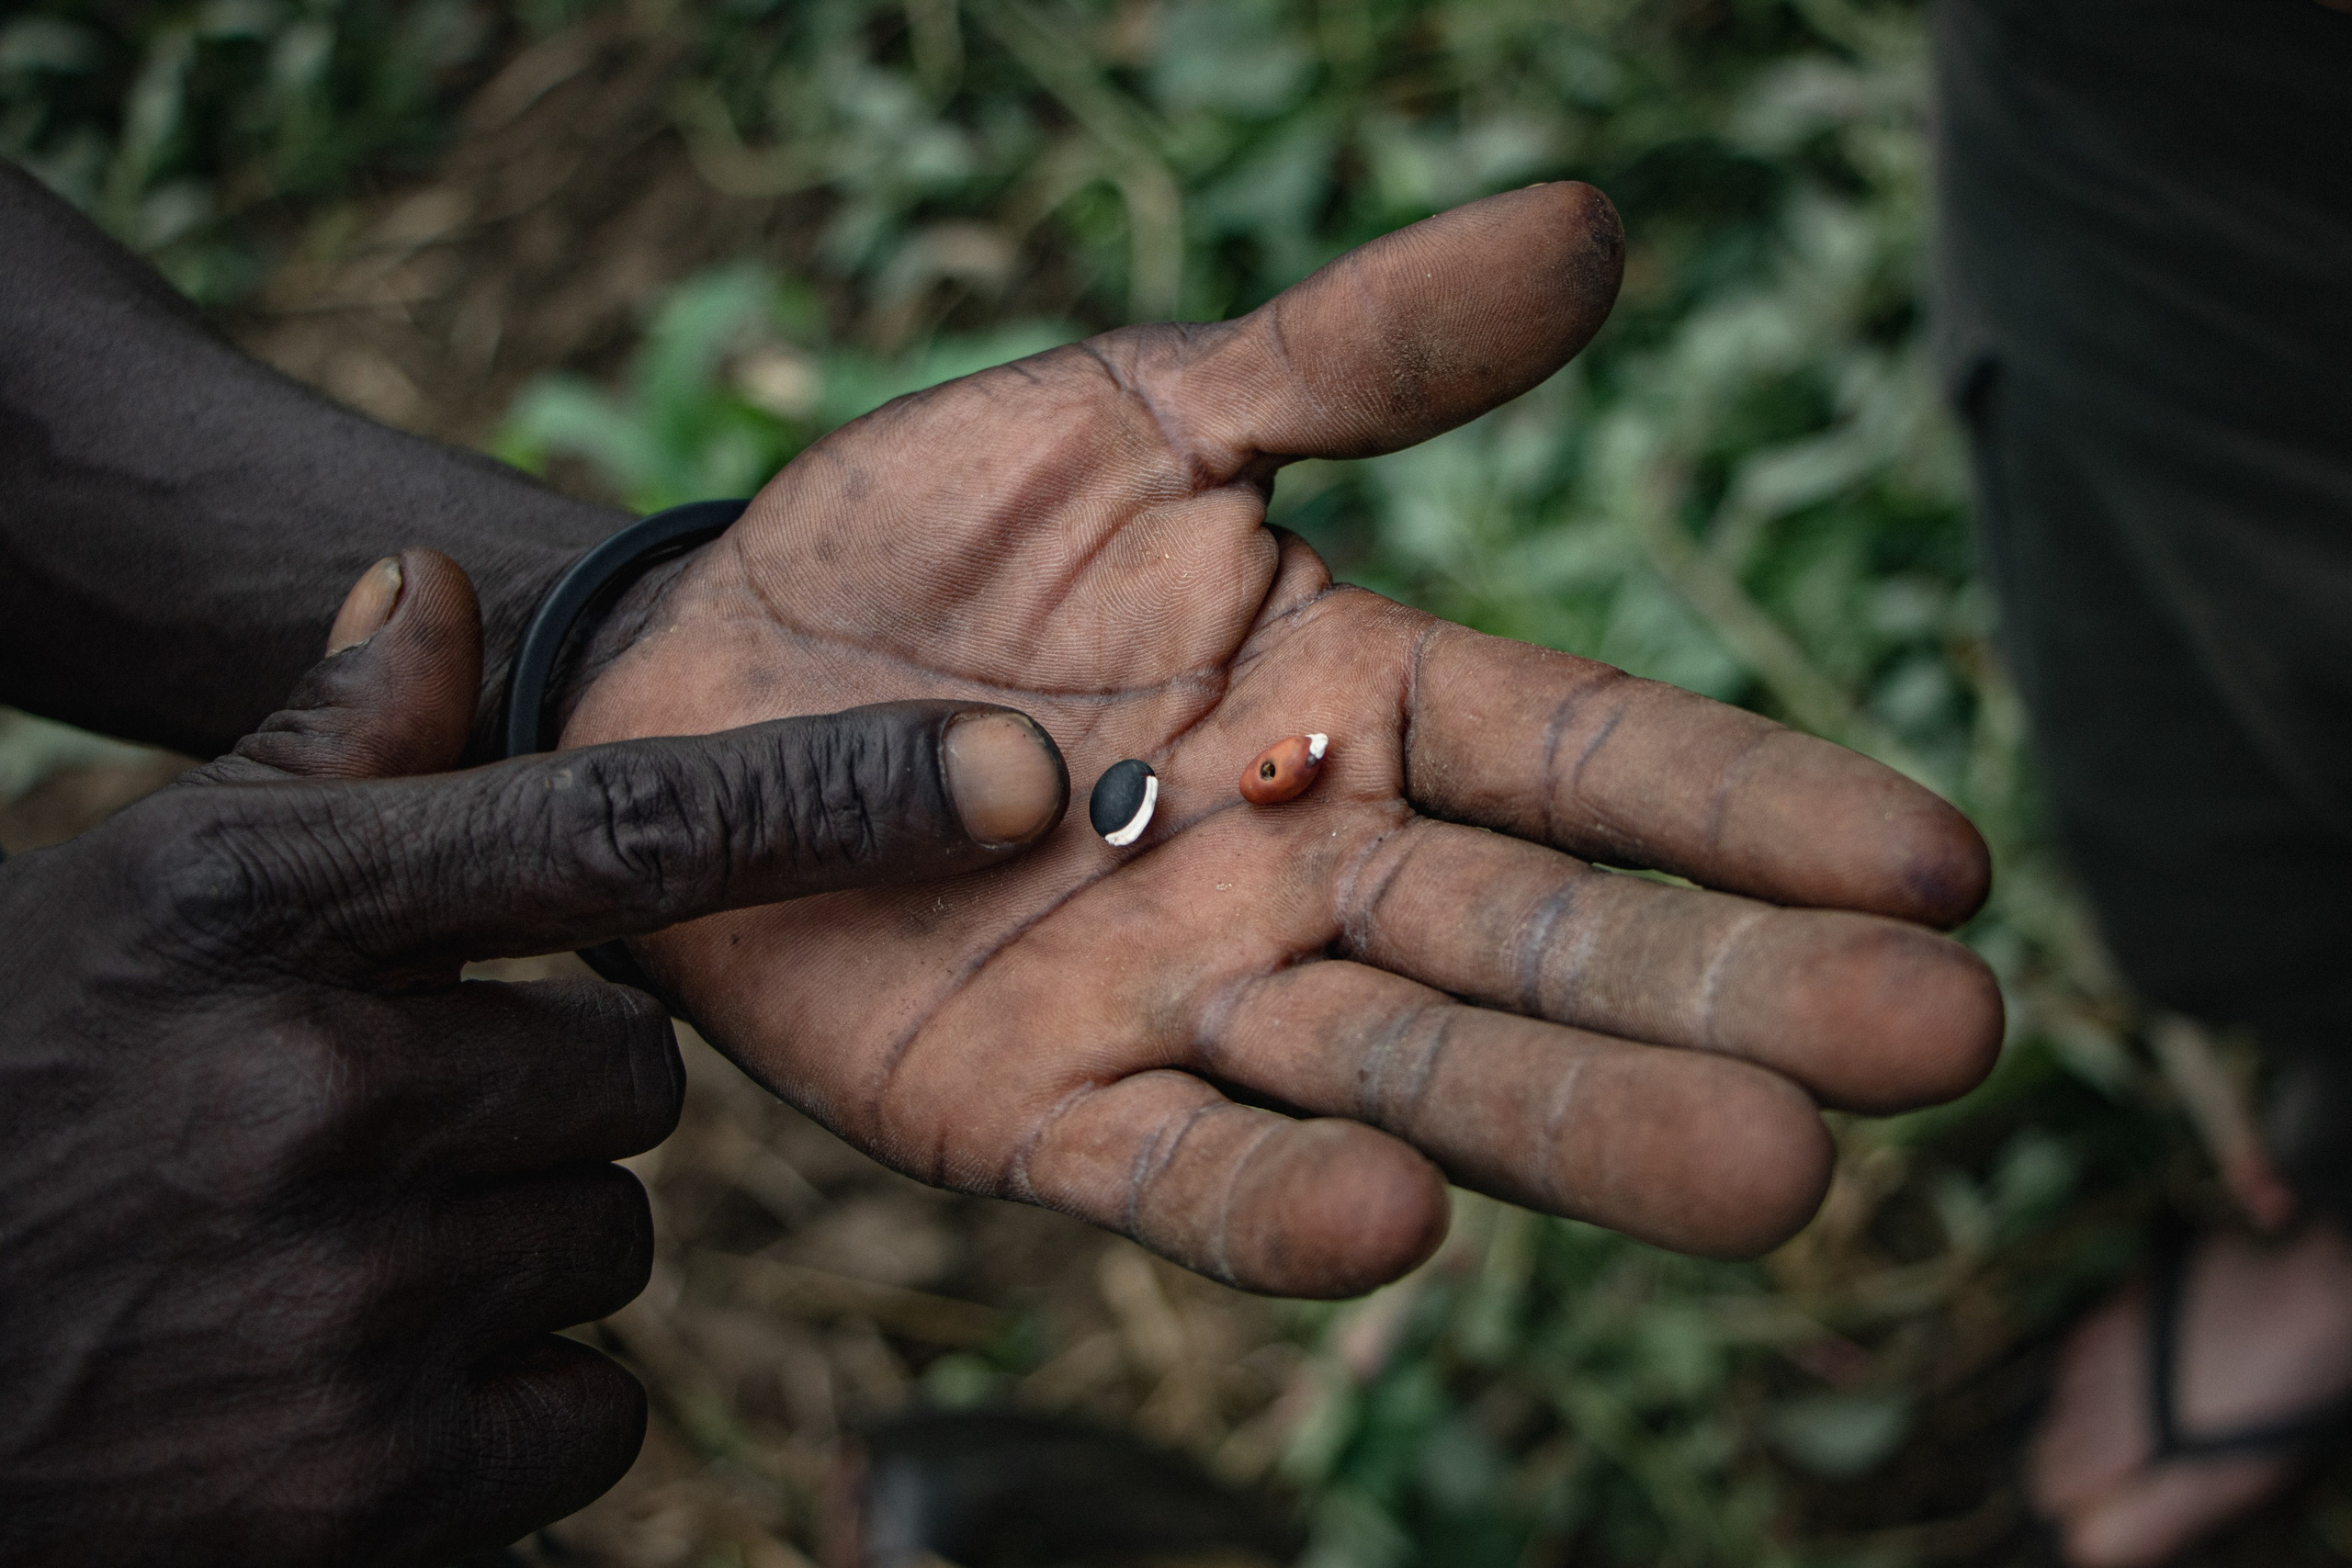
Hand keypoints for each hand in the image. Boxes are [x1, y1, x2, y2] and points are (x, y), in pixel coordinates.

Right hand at [0, 552, 1065, 1564]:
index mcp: (265, 912)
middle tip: (385, 1128)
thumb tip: (435, 590)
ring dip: (517, 1251)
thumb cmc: (22, 1090)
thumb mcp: (144, 896)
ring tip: (340, 1258)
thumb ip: (322, 757)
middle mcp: (315, 1094)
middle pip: (633, 1078)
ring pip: (611, 1244)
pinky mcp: (367, 1491)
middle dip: (544, 1102)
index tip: (1015, 775)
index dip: (835, 800)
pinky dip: (508, 1408)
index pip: (614, 831)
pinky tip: (352, 1382)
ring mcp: (345, 1303)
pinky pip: (591, 1412)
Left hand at [566, 184, 2003, 1296]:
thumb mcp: (1130, 413)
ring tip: (1762, 1173)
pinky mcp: (1041, 1117)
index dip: (1757, 807)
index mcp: (1357, 700)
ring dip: (1572, 1118)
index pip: (1592, 758)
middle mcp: (1308, 871)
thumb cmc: (922, 539)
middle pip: (1544, 937)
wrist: (688, 677)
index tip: (1941, 865)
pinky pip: (1178, 1175)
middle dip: (1733, 991)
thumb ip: (1347, 354)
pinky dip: (1280, 1205)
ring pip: (1406, 1071)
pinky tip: (1397, 1219)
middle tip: (1935, 1044)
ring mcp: (1184, 1007)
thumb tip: (1590, 223)